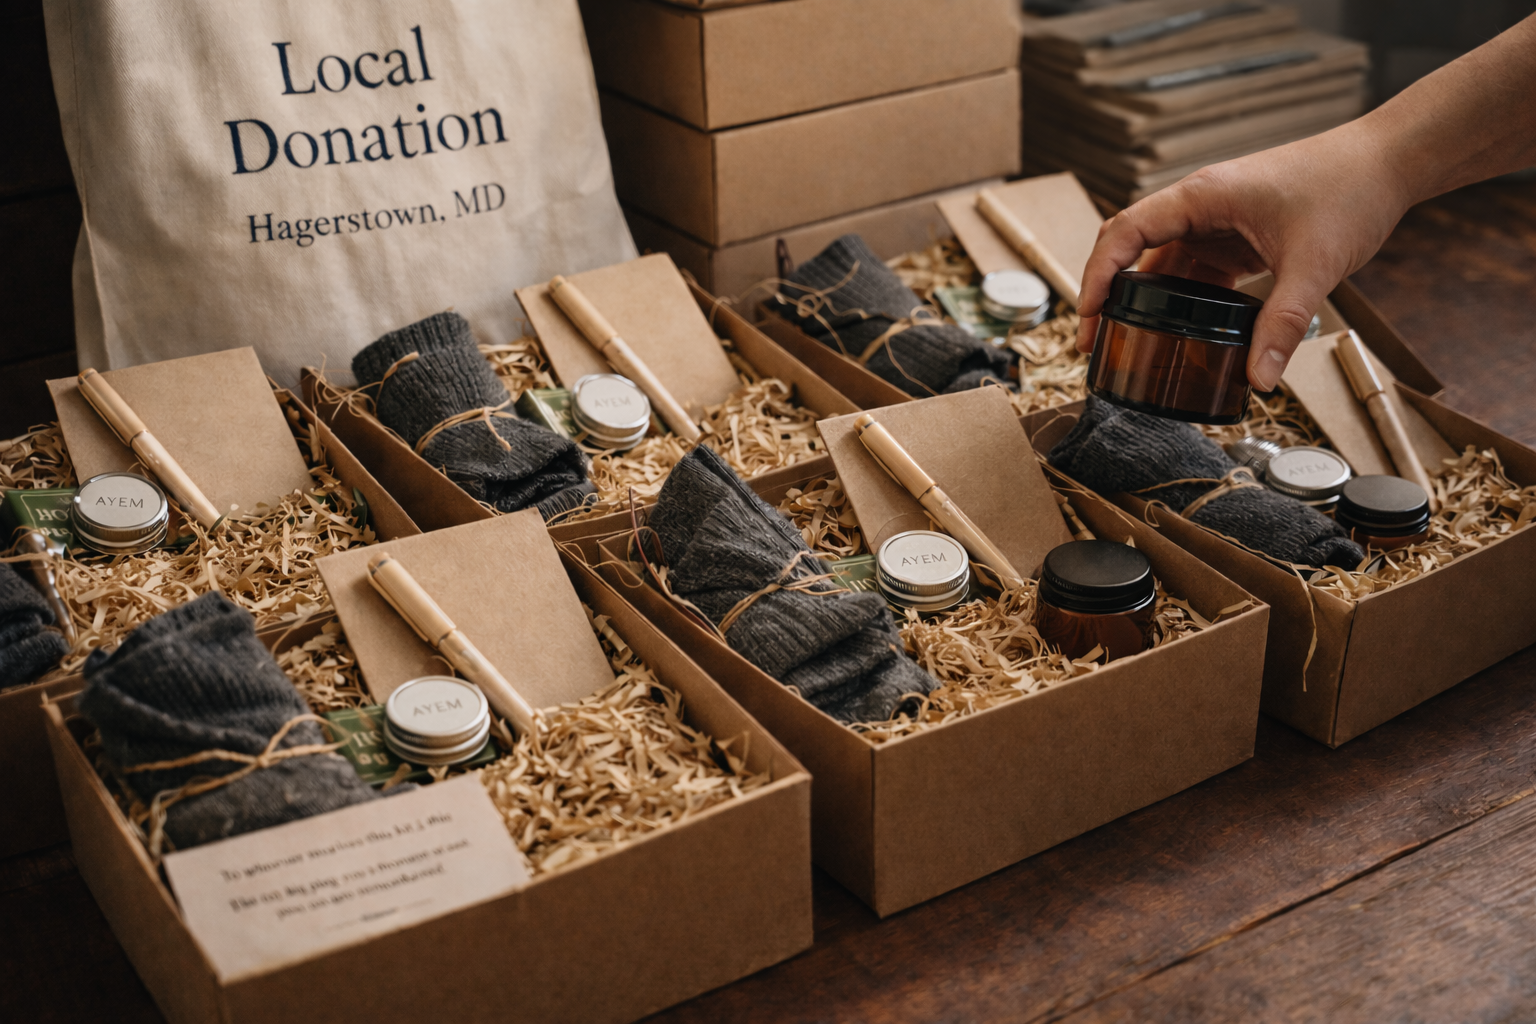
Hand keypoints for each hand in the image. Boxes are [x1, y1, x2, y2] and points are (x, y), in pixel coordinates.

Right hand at [1074, 123, 1412, 389]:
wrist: (1388, 162)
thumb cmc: (1349, 189)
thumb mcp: (1315, 264)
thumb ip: (1283, 323)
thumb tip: (1259, 380)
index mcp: (1203, 196)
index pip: (1125, 231)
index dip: (1097, 275)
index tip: (1086, 317)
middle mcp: (1200, 205)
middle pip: (1132, 249)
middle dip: (1107, 296)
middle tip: (1093, 344)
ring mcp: (1217, 221)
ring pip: (1162, 264)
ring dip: (1144, 304)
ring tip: (1129, 347)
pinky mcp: (1236, 236)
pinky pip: (1195, 272)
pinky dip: (1183, 303)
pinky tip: (1181, 335)